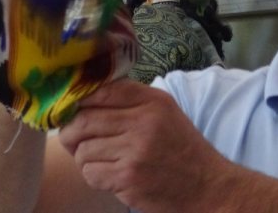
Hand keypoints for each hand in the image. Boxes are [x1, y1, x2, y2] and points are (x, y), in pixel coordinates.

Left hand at [58, 80, 231, 212]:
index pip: (100, 91)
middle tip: (72, 140)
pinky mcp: (129, 177)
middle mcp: (144, 121)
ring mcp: (136, 151)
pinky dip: (94, 176)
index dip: (78, 101)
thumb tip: (83, 95)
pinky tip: (110, 176)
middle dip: (70, 132)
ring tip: (102, 161)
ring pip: (83, 149)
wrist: (207, 187)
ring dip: (84, 158)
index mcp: (151, 101)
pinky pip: (90, 173)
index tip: (70, 111)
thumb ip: (130, 100)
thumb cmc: (180, 149)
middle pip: (84, 120)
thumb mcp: (163, 113)